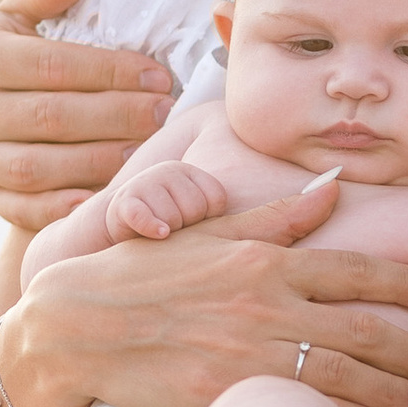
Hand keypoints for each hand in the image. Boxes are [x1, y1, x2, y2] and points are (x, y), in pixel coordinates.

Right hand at [0, 0, 175, 231]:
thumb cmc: (22, 58)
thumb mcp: (24, 18)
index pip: (50, 65)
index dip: (110, 72)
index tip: (160, 76)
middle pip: (51, 117)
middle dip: (118, 116)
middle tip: (167, 114)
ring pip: (41, 168)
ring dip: (103, 161)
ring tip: (150, 150)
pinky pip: (29, 210)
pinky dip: (72, 206)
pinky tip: (114, 194)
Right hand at [1, 173, 407, 406]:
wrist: (72, 328)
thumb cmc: (139, 274)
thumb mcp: (207, 230)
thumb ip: (276, 215)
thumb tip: (334, 184)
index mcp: (266, 258)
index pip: (358, 270)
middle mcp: (267, 303)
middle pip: (367, 329)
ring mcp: (250, 350)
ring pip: (346, 373)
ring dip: (400, 390)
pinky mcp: (230, 391)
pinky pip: (304, 406)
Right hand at [109, 159, 230, 241]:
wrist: (122, 232)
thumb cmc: (170, 229)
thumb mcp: (199, 215)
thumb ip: (230, 215)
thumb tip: (286, 215)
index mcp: (190, 173)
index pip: (216, 200)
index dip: (208, 220)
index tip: (195, 224)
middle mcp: (168, 171)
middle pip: (195, 209)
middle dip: (188, 228)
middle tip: (176, 231)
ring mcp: (144, 184)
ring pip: (173, 218)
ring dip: (169, 233)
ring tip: (160, 233)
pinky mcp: (124, 203)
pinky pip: (145, 216)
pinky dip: (153, 227)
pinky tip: (160, 235)